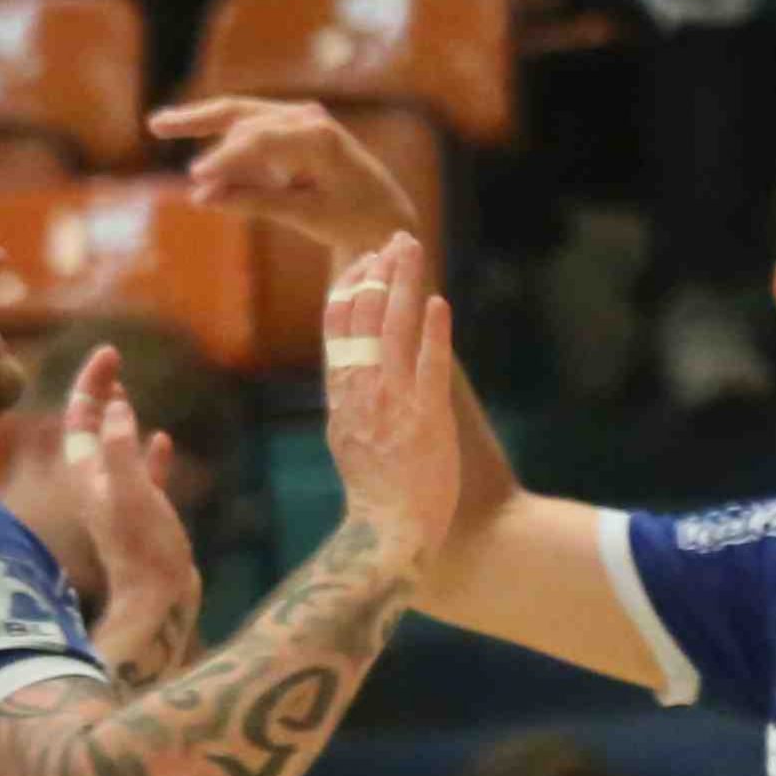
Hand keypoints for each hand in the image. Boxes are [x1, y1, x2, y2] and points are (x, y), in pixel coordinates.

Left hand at [56, 344, 200, 682]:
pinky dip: (148, 452)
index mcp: (89, 473)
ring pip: (115, 447)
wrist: (158, 600)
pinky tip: (161, 440)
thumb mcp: (131, 493)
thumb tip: (116, 409)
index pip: (80, 415)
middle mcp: (98, 482)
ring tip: (127, 394)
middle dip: (99, 394)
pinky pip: (143, 472)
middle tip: (114, 365)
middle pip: (90, 428)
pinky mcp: (145, 514)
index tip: (110, 353)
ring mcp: (121, 498)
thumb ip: (120, 449)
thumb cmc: (143, 548)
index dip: (91, 382)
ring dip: (120, 419)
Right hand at [153, 96, 420, 264]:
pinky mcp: (291, 129)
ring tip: (166, 135)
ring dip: (206, 129)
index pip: (259, 139)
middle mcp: (308, 118)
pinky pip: (250, 131)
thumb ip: (254, 202)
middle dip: (197, 119)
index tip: (195, 176)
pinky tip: (207, 168)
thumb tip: (201, 197)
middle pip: (241, 113)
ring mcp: (300, 119)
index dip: (223, 157)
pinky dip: (225, 147)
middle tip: (154, 125)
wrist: (385, 212)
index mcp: (319, 138)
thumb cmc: (352, 217)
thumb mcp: (305, 215)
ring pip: (241, 118)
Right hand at [318, 231, 467, 567]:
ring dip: (402, 283)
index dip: (350, 288)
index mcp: (341, 394)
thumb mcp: (346, 436)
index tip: (363, 262)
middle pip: (364, 316)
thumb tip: (349, 367)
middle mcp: (362, 390)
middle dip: (378, 273)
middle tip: (394, 242)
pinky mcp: (427, 417)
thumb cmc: (374, 491)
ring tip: (411, 250)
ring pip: (393, 328)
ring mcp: (393, 402)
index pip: (337, 327)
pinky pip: (429, 365)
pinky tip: (438, 303)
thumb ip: (348, 398)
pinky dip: (433, 331)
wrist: (389, 533)